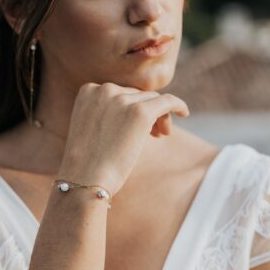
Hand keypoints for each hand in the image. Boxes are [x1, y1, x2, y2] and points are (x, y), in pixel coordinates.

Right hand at [59, 82, 189, 196]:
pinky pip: (167, 101)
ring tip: (160, 135)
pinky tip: (184, 113)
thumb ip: (107, 114)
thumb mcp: (91, 129)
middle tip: (154, 135)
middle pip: (137, 95)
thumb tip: (138, 110)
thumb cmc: (87, 163)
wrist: (85, 180)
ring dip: (159, 116)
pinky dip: (178, 105)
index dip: (131, 108)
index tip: (137, 127)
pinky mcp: (140, 112)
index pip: (120, 93)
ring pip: (152, 100)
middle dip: (147, 113)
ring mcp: (122, 99)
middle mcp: (104, 89)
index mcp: (88, 91)